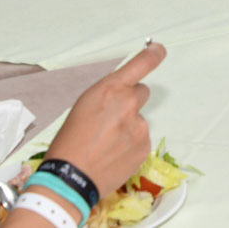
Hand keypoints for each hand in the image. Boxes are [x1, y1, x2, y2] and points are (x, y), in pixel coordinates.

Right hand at [41, 42, 165, 197]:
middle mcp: (129, 103)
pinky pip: (141, 139)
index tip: (159, 50)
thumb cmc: (69, 141)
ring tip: (106, 144)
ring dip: (128, 127)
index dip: (152, 55)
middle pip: (142, 92)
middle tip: (112, 119)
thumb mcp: (83, 107)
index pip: (140, 65)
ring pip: (139, 119)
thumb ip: (108, 96)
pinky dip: (131, 145)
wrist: (70, 178)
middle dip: (130, 101)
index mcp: (110, 89)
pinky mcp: (145, 146)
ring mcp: (139, 125)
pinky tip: (113, 155)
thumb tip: (122, 96)